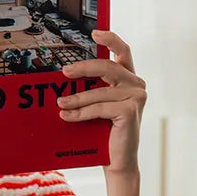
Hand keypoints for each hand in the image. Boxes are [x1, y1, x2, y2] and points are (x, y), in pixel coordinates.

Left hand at [57, 30, 145, 175]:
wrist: (117, 162)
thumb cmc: (106, 135)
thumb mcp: (99, 106)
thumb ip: (93, 89)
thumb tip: (66, 77)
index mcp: (130, 79)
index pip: (124, 52)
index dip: (110, 39)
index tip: (94, 33)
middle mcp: (137, 85)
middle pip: (107, 67)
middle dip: (83, 68)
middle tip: (64, 72)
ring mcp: (136, 97)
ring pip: (99, 91)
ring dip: (76, 98)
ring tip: (60, 103)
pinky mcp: (130, 111)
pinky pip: (99, 107)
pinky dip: (81, 113)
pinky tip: (67, 116)